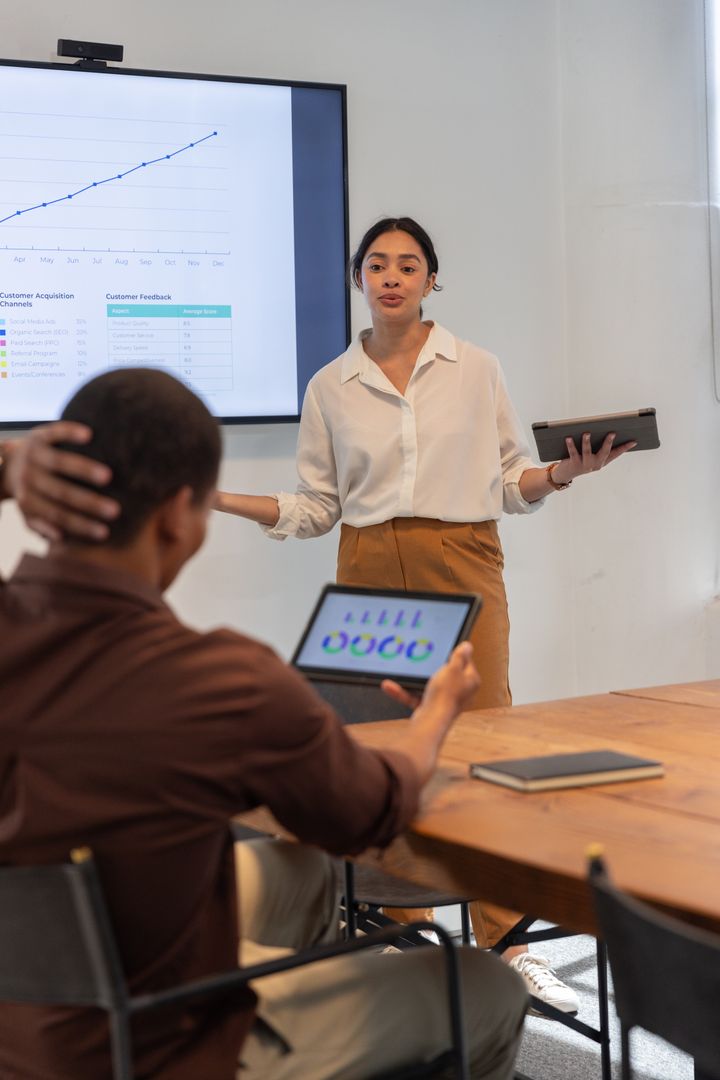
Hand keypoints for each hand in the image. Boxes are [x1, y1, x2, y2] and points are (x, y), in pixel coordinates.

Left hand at [3, 422, 119, 541]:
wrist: (8, 462)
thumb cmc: (29, 492)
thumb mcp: (29, 513)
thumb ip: (42, 526)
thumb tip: (60, 537)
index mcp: (28, 499)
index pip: (57, 515)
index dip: (81, 525)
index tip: (105, 532)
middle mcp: (29, 477)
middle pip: (61, 492)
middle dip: (89, 502)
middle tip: (115, 510)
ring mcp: (33, 455)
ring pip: (58, 462)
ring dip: (83, 470)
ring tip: (108, 477)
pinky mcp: (38, 435)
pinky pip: (54, 432)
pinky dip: (69, 432)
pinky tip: (89, 435)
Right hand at [382, 641, 479, 713]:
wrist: (431, 721)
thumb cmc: (445, 695)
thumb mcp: (452, 668)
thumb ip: (459, 656)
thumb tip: (467, 646)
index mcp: (470, 681)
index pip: (466, 662)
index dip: (455, 654)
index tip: (445, 648)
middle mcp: (460, 692)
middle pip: (447, 674)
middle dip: (431, 667)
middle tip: (424, 659)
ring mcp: (445, 700)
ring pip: (429, 685)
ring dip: (413, 680)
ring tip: (403, 672)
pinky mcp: (431, 708)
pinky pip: (417, 696)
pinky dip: (405, 692)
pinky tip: (391, 687)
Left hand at [553, 432, 636, 483]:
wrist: (566, 474)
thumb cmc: (580, 459)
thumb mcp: (591, 453)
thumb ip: (597, 444)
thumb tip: (598, 428)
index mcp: (602, 461)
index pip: (616, 453)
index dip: (625, 448)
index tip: (634, 441)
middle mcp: (596, 464)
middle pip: (604, 452)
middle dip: (608, 443)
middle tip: (612, 433)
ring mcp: (585, 465)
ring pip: (587, 452)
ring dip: (587, 442)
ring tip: (587, 433)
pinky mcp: (574, 464)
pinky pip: (573, 452)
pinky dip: (571, 445)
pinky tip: (569, 437)